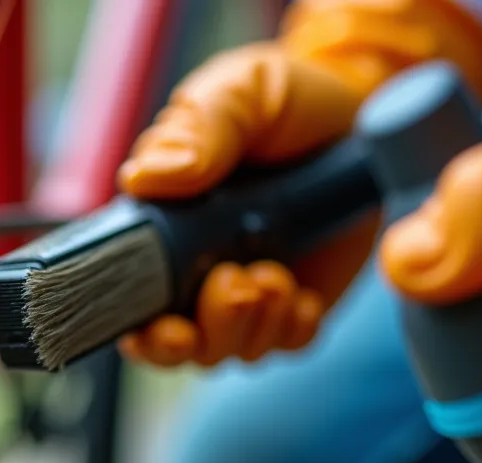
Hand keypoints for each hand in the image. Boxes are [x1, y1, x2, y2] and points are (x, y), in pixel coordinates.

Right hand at [117, 43, 366, 365]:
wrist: (357, 112)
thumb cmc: (283, 101)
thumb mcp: (236, 94)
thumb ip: (194, 131)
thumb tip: (146, 178)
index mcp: (161, 223)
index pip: (124, 296)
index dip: (136, 330)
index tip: (163, 327)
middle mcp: (195, 267)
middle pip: (176, 344)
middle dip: (200, 336)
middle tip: (233, 283)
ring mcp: (245, 287)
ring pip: (230, 350)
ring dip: (251, 326)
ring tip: (274, 275)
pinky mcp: (296, 302)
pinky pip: (285, 344)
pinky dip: (292, 331)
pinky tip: (303, 295)